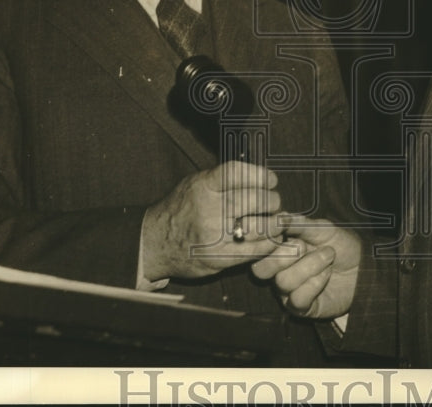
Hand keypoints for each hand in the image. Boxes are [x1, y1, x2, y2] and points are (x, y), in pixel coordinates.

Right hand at [141, 161, 283, 279]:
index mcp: (203, 186)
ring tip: (277, 221)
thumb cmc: (180, 209)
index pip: (238, 173)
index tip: (271, 180)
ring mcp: (213, 235)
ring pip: (259, 227)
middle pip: (254, 200)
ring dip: (275, 224)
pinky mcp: (218, 258)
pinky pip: (253, 250)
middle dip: (272, 201)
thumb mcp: (195, 184)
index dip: (261, 175)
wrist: (154, 243)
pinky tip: (270, 239)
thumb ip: (223, 179)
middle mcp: (208, 209)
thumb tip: (260, 177)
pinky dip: (267, 244)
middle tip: (274, 203)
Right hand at [251, 216, 360, 318]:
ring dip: (310, 266)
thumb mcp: (321, 228)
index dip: (266, 241)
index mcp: (279, 249)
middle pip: (261, 270)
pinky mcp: (301, 308)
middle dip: (284, 255)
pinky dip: (315, 284)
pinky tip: (326, 275)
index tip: (281, 231)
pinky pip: (298, 299)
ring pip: (283, 281)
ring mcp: (288, 291)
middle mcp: (279, 271)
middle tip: (304, 246)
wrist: (363, 267)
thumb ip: (298, 223)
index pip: (258, 249)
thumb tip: (278, 216)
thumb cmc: (340, 245)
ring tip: (328, 258)